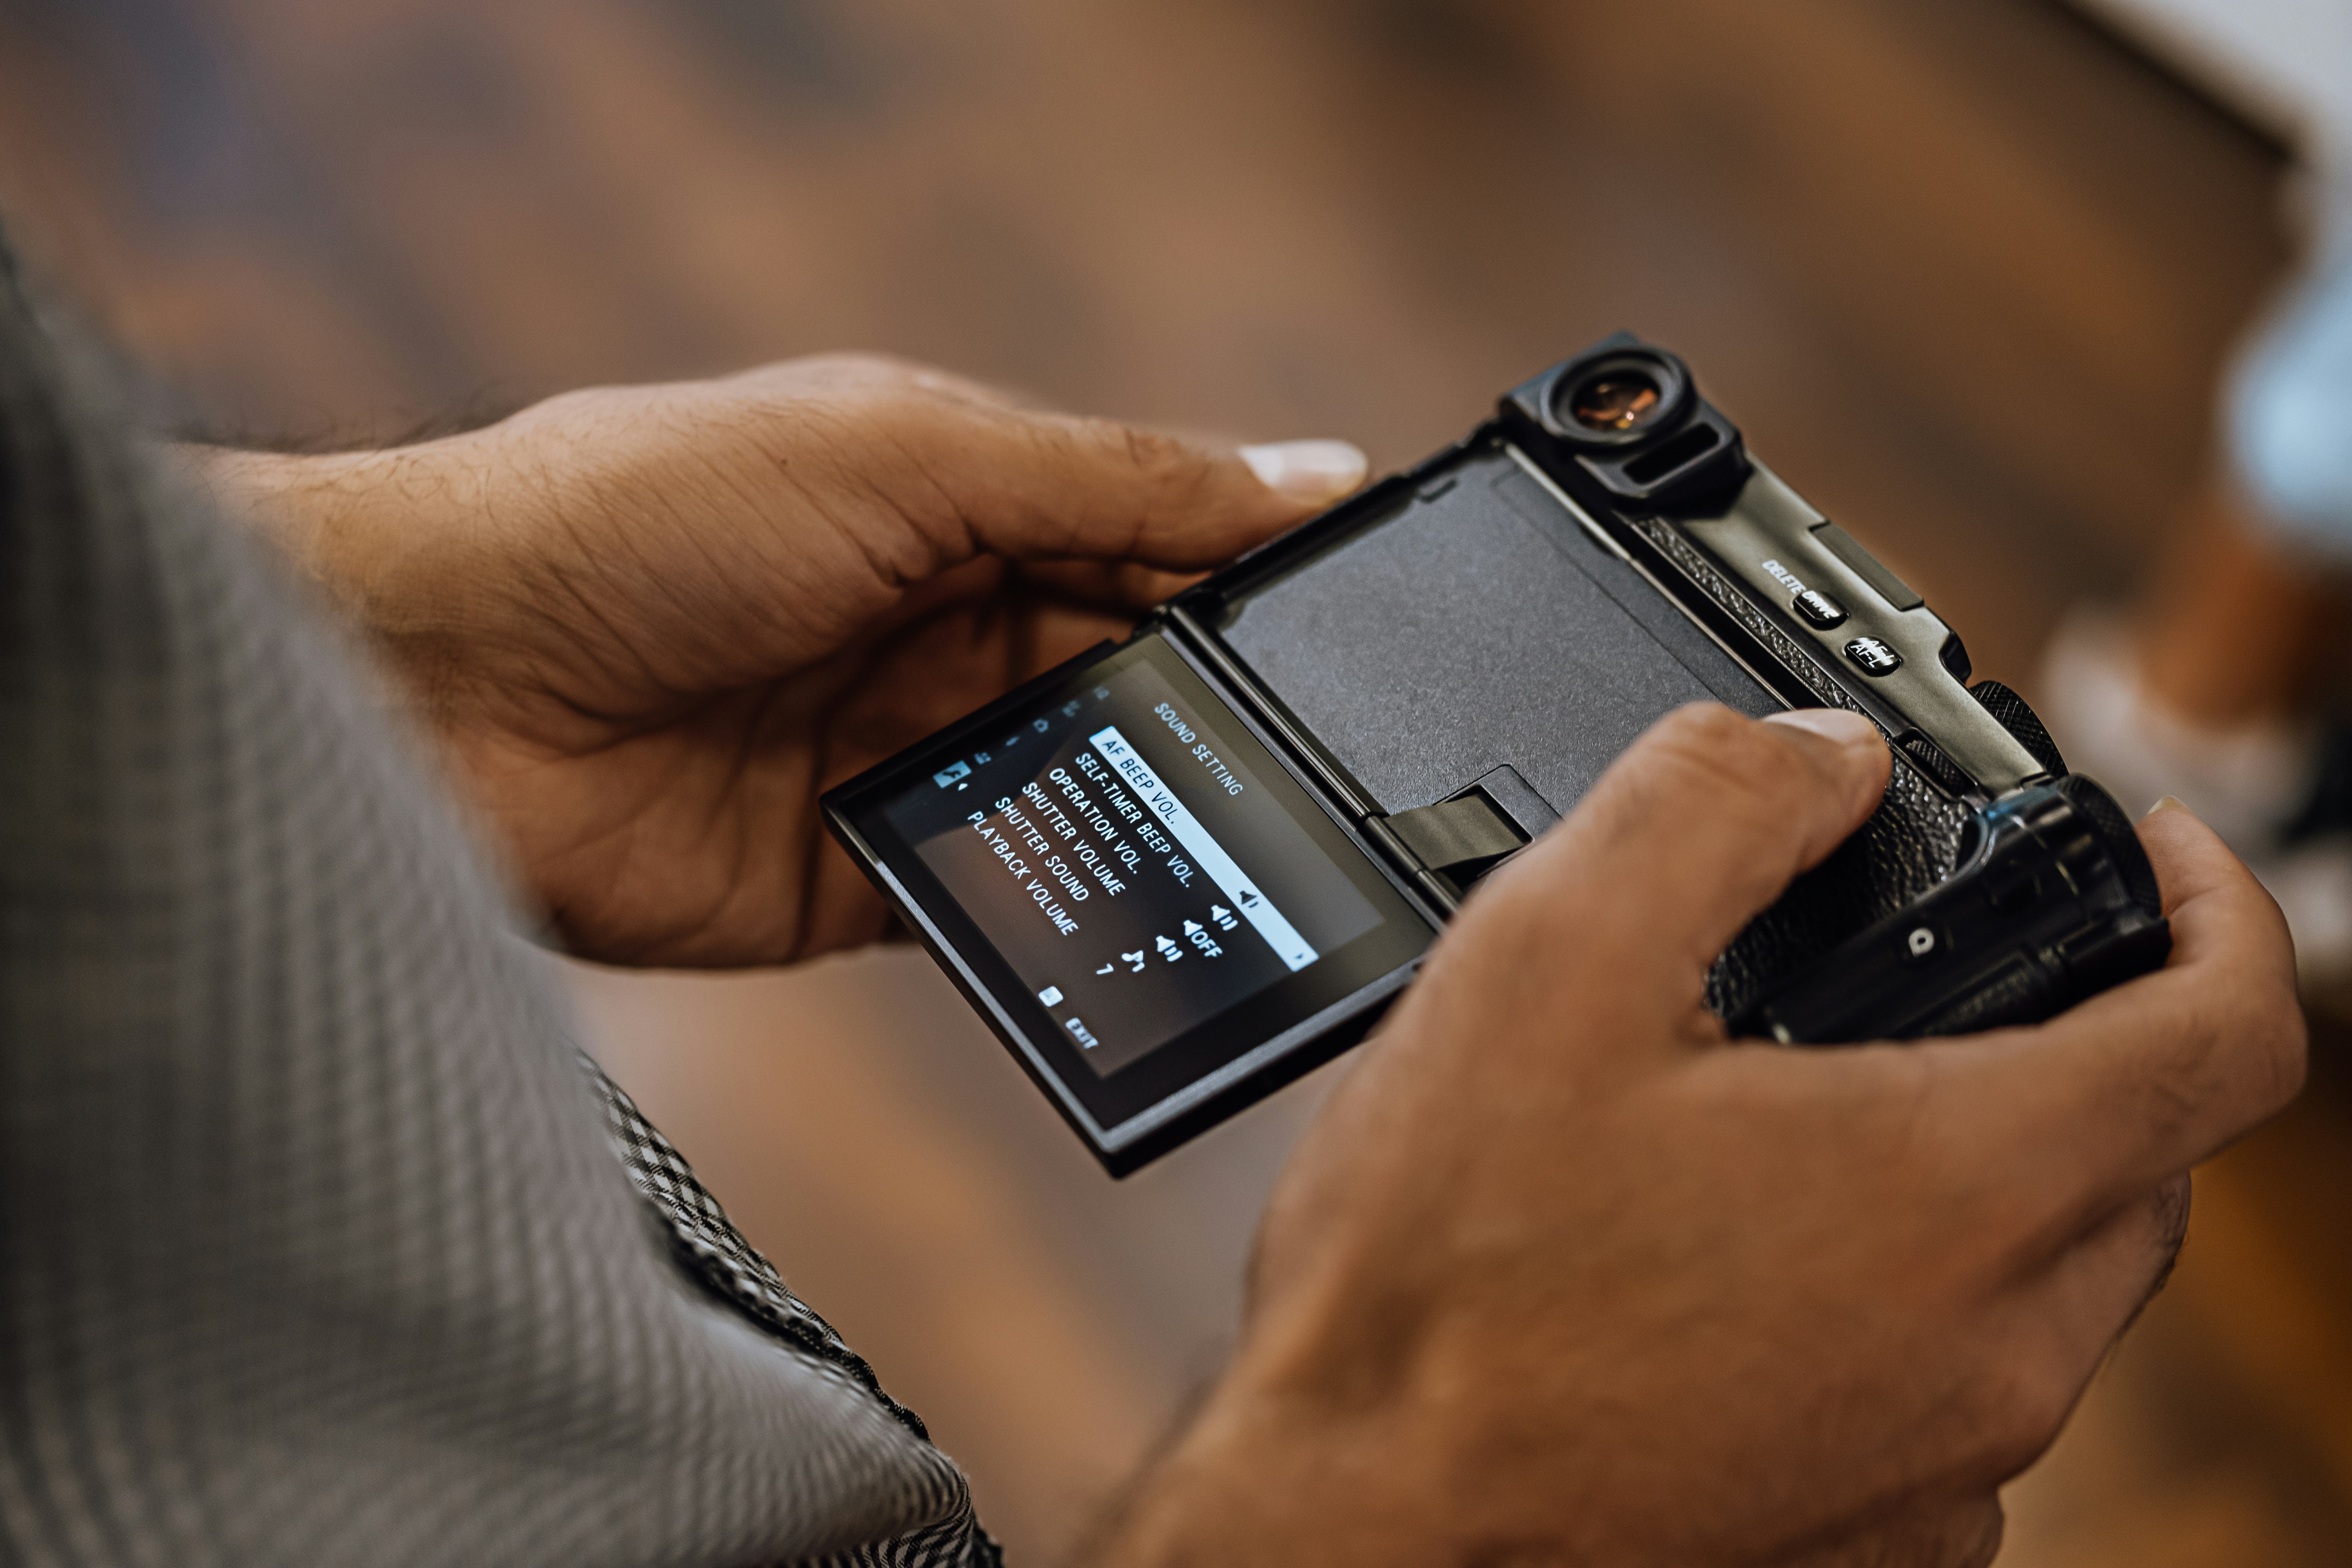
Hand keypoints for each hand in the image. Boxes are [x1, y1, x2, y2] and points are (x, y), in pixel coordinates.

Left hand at [183, 356, 1363, 965]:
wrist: (433, 687)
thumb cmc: (639, 516)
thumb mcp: (901, 456)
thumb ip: (1109, 481)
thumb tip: (1308, 472)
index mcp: (959, 501)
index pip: (1150, 537)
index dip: (1254, 576)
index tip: (1365, 627)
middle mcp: (941, 628)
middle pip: (1127, 675)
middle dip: (1214, 712)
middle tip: (1328, 764)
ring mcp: (900, 756)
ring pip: (1079, 795)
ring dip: (1150, 816)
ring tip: (1258, 852)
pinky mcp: (856, 881)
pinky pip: (994, 906)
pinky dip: (1060, 917)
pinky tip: (1138, 925)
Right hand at [1101, 705, 2304, 1566]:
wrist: (1358, 1520)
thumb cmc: (1442, 1285)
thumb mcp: (1546, 959)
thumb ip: (1707, 806)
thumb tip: (1812, 758)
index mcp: (1957, 1186)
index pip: (2229, 1031)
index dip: (2220, 909)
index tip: (2158, 860)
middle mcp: (1991, 1351)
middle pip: (2144, 1162)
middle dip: (2082, 1044)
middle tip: (1943, 988)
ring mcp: (1940, 1471)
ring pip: (2053, 1292)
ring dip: (1986, 1188)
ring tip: (1819, 1133)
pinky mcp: (1869, 1542)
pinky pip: (1961, 1403)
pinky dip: (1912, 1315)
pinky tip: (1761, 1279)